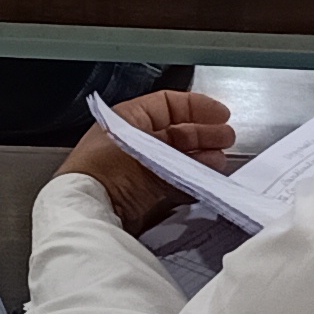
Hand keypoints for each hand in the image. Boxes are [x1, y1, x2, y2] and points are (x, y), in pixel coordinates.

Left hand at [56, 90, 235, 233]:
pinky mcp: (141, 194)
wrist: (87, 209)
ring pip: (177, 158)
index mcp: (127, 119)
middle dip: (204, 134)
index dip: (197, 107)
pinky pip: (173, 182)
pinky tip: (205, 179)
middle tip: (227, 138)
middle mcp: (133, 141)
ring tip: (220, 161)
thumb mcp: (144, 148)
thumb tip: (205, 152)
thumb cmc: (104, 170)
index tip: (221, 113)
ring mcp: (138, 167)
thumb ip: (176, 148)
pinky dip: (190, 180)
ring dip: (201, 158)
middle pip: (177, 131)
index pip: (168, 104)